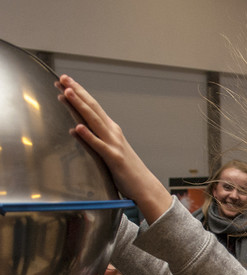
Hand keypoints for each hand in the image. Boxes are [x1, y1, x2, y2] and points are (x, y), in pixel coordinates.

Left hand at [59, 75, 171, 222]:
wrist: (145, 185)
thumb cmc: (127, 170)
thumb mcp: (109, 149)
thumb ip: (95, 137)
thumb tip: (76, 128)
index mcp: (111, 129)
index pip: (92, 107)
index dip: (78, 93)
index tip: (64, 81)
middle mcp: (113, 132)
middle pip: (92, 108)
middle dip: (76, 92)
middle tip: (63, 78)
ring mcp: (114, 144)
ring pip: (94, 121)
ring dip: (80, 106)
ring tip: (67, 93)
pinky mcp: (114, 158)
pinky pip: (98, 146)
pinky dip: (88, 136)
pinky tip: (77, 128)